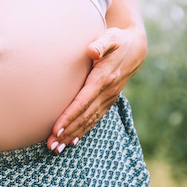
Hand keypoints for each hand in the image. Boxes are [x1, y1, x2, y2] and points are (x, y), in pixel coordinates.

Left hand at [47, 26, 146, 153]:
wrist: (135, 48)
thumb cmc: (117, 41)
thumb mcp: (111, 38)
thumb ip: (101, 44)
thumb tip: (92, 49)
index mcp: (103, 80)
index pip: (82, 102)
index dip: (69, 117)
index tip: (56, 129)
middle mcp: (106, 93)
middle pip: (83, 117)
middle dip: (67, 132)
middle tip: (51, 145)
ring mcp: (108, 99)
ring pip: (88, 122)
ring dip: (72, 136)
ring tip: (56, 149)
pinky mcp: (107, 101)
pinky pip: (94, 120)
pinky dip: (83, 131)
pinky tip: (72, 142)